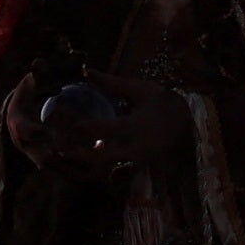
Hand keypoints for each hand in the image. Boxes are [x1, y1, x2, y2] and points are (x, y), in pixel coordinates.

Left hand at [19, 80, 173, 178]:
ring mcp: (136, 162)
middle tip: (56, 148)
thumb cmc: (161, 102)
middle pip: (101, 158)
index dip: (82, 126)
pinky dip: (93, 170)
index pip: (105, 129)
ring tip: (61, 158)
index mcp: (136, 126)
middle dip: (78, 155)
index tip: (62, 121)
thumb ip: (112, 83)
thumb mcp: (138, 89)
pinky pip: (111, 174)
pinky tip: (78, 163)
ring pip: (104, 170)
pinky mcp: (135, 168)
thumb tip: (87, 70)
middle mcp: (136, 148)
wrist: (188, 124)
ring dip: (83, 166)